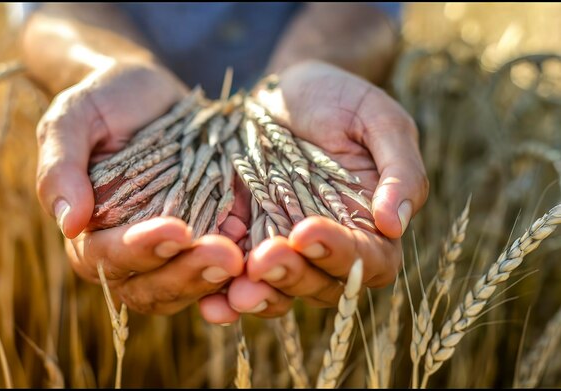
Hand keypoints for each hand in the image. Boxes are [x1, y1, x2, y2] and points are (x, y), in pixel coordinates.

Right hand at [36, 61, 243, 316]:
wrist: (149, 94)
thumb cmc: (104, 103)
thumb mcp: (73, 119)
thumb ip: (61, 166)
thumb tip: (67, 222)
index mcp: (90, 233)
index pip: (106, 259)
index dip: (138, 251)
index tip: (175, 228)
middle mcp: (129, 254)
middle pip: (150, 288)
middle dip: (186, 274)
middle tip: (224, 256)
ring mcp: (170, 253)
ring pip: (186, 288)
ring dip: (213, 280)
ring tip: (242, 258)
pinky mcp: (206, 241)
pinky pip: (220, 273)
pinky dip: (238, 275)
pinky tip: (260, 257)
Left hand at [200, 60, 427, 320]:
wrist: (283, 90)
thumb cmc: (341, 99)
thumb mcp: (380, 120)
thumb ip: (400, 170)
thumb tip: (395, 223)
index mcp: (370, 225)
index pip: (368, 262)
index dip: (340, 255)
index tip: (306, 230)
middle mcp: (329, 247)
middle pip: (321, 285)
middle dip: (292, 276)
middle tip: (263, 260)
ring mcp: (285, 247)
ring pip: (279, 290)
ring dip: (259, 295)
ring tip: (235, 290)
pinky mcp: (245, 241)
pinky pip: (236, 276)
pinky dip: (222, 294)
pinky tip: (208, 301)